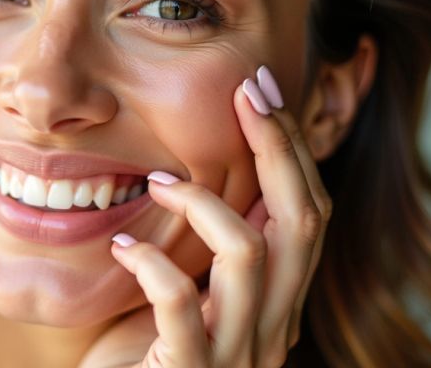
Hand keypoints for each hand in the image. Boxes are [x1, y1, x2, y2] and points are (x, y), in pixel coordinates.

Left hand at [80, 66, 332, 367]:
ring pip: (252, 254)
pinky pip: (182, 307)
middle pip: (301, 221)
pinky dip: (151, 265)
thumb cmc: (150, 358)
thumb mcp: (192, 292)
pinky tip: (122, 247)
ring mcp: (237, 354)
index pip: (308, 214)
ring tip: (158, 181)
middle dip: (277, 146)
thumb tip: (212, 176)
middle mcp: (273, 327)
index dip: (292, 148)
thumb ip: (211, 249)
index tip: (261, 90)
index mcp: (277, 302)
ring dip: (204, 203)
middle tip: (245, 93)